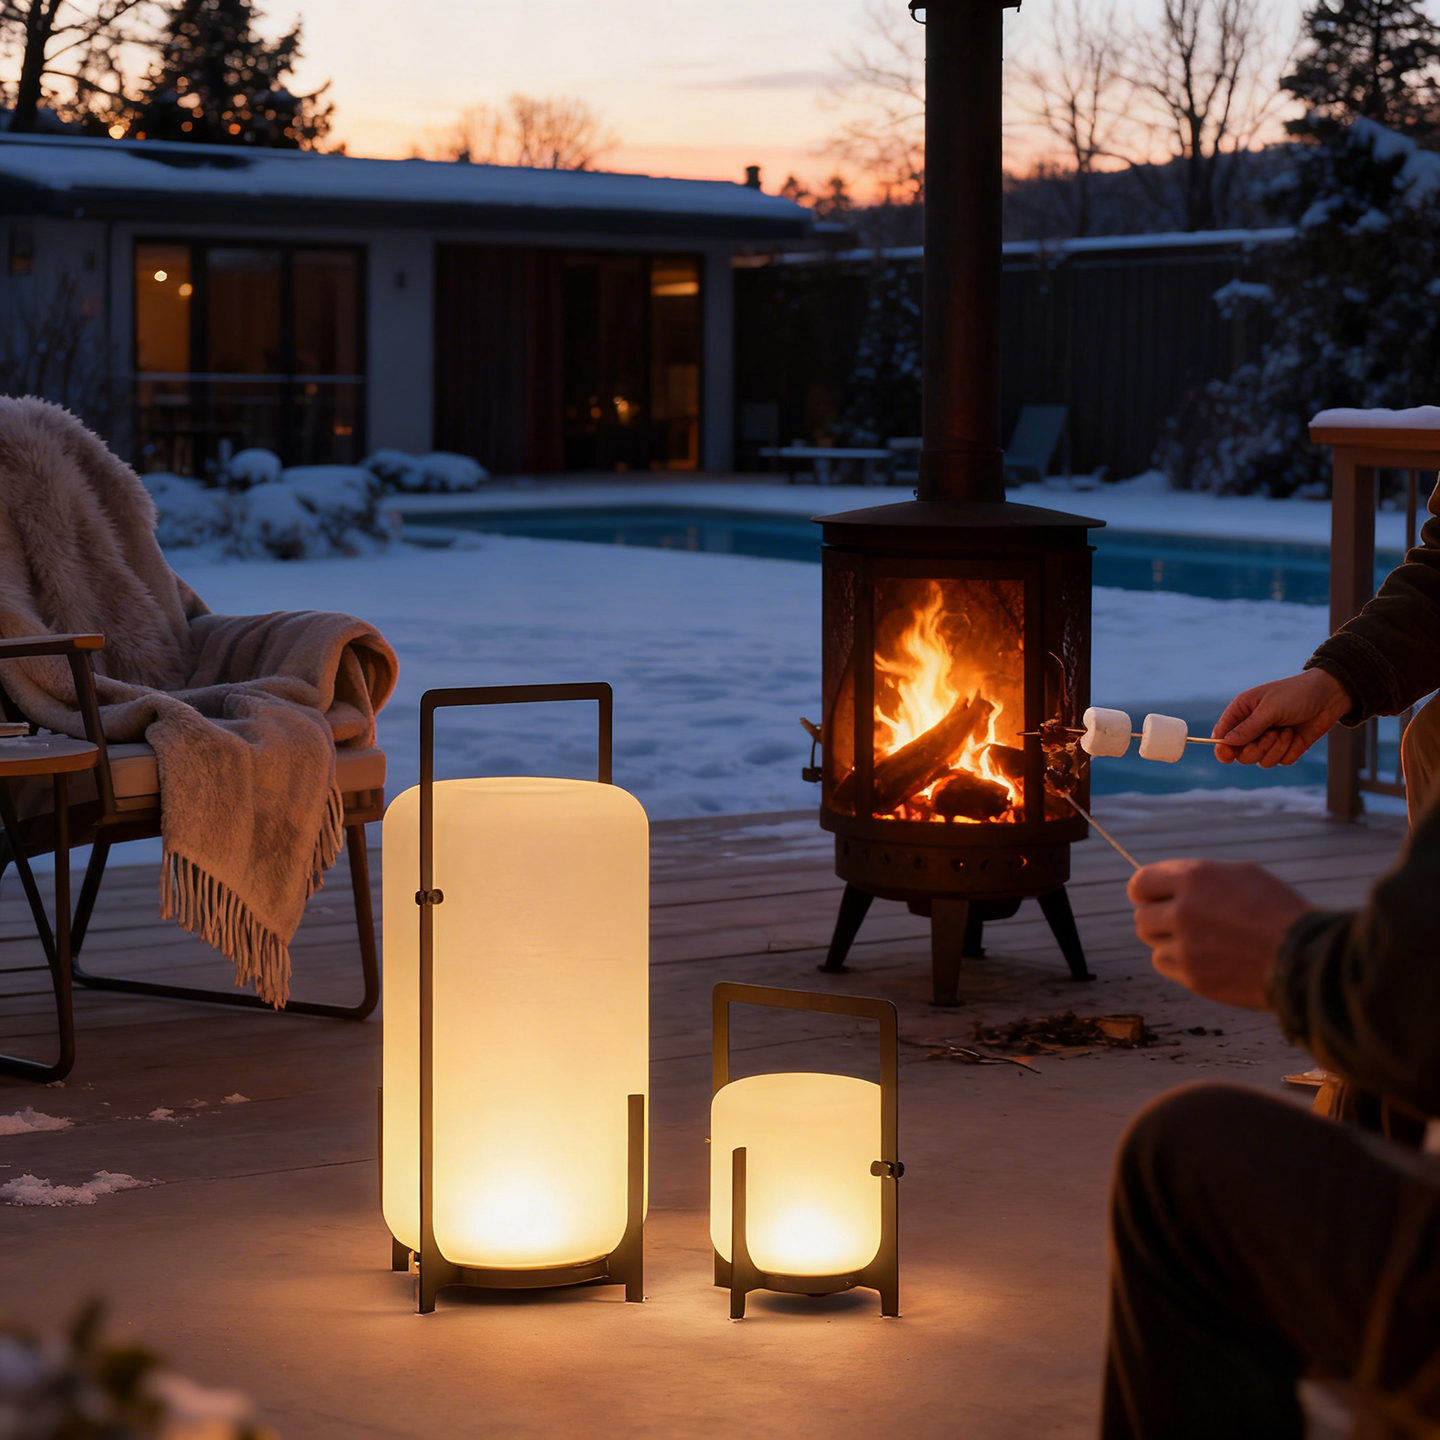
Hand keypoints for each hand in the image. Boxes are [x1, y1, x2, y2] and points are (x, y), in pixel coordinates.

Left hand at [1128, 859, 1315, 1008]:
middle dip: (1158, 918)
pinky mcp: (1192, 976)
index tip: (1150, 898)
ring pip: (1153, 943)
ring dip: (1169, 941)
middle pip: (1143, 916)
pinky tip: (1205, 959)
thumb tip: (1167, 887)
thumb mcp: (1242, 875)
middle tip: (1183, 923)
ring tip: (1203, 942)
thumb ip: (1199, 878)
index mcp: (1195, 878)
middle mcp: (1183, 910)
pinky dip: (1178, 962)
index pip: (1141, 883)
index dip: (1144, 891)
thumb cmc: (1279, 911)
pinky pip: (1165, 965)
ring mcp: (1186, 946)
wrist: (1306, 958)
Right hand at [1211, 670, 1351, 766]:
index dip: (1222, 747)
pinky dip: (1289, 750)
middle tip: (1271, 734)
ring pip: (1260, 761)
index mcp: (1242, 712)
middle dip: (1257, 748)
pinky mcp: (1286, 748)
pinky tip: (1296, 735)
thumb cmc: (1297, 694)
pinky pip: (1280, 761)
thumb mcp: (1270, 708)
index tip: (1227, 755)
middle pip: (1241, 755)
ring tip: (1287, 731)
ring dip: (1276, 748)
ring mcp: (1269, 739)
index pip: (1222, 735)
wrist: (1330, 696)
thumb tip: (1225, 743)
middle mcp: (1252, 728)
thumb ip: (1248, 727)